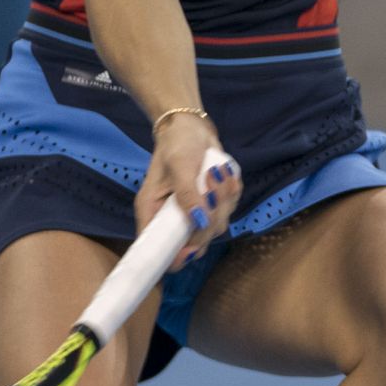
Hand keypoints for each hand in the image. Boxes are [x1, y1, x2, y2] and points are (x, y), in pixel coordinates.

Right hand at [134, 112, 241, 270]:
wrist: (191, 129)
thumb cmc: (177, 145)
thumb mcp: (179, 165)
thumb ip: (188, 195)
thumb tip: (200, 222)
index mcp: (153, 214)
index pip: (160, 251)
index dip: (177, 257)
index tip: (192, 247)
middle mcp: (174, 220)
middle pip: (197, 243)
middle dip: (210, 218)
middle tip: (210, 188)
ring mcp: (196, 214)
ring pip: (218, 226)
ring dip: (223, 199)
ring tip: (214, 171)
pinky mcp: (214, 206)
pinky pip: (231, 210)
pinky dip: (232, 192)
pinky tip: (223, 173)